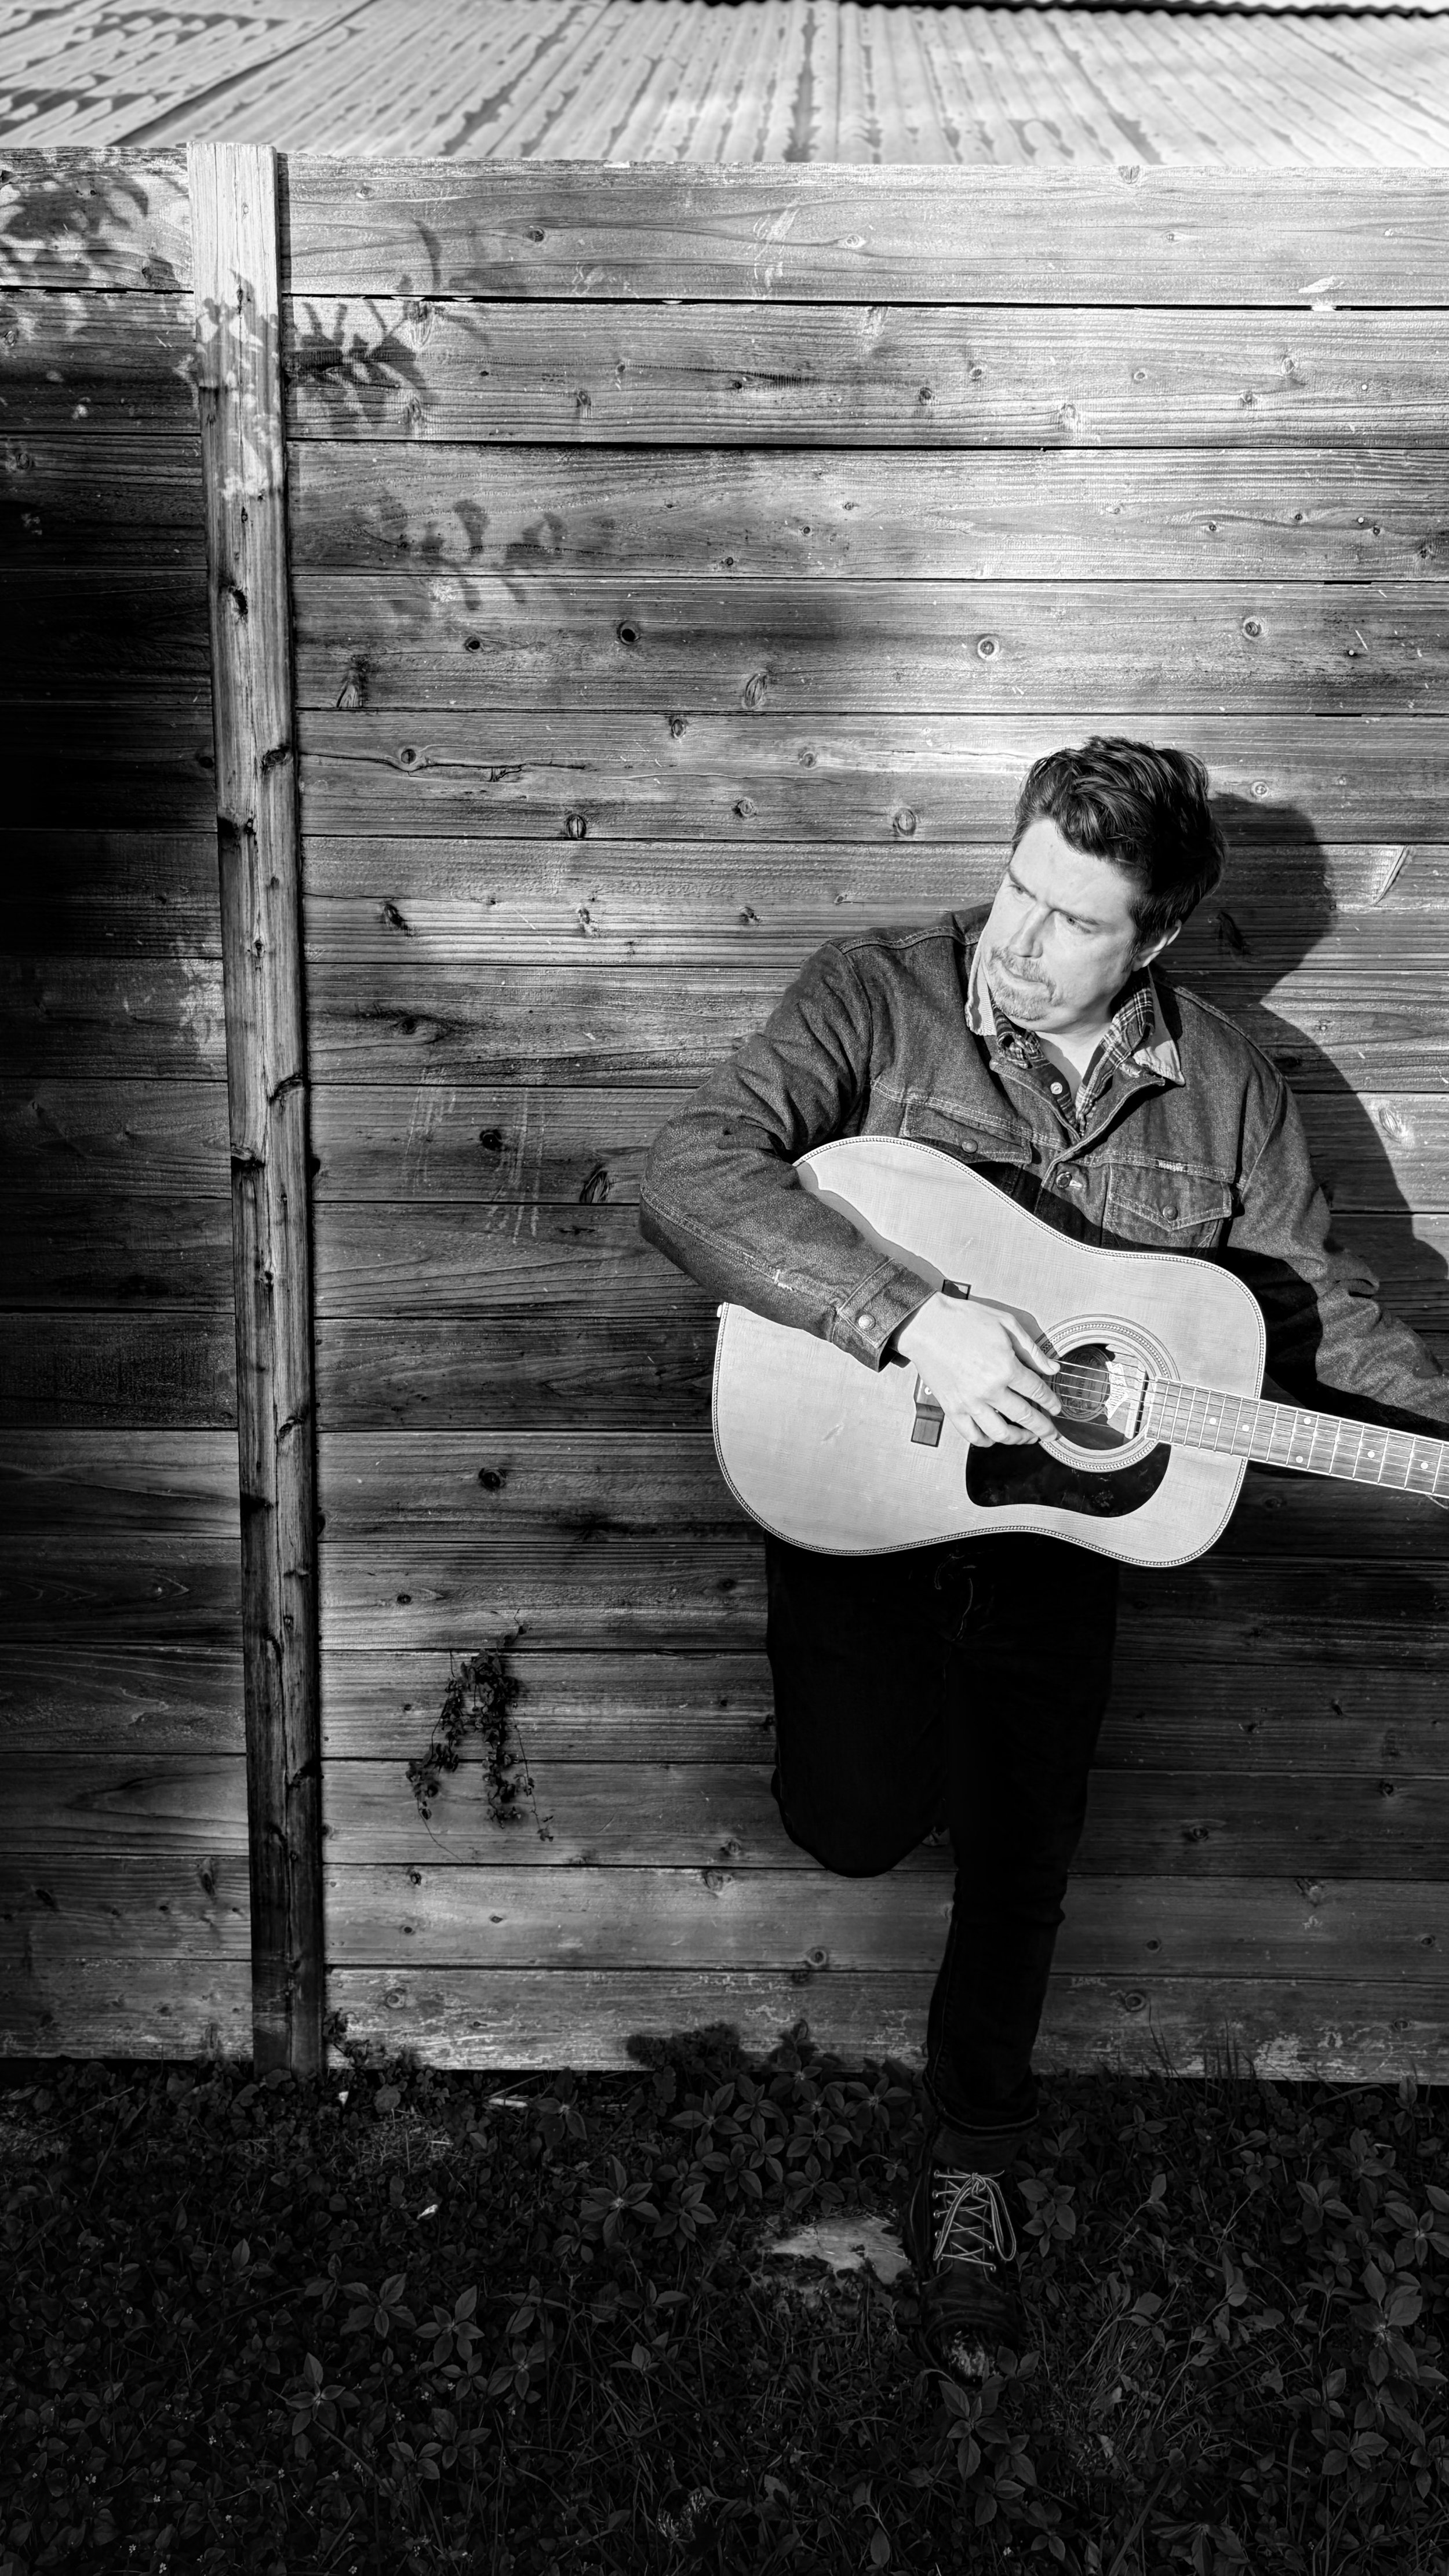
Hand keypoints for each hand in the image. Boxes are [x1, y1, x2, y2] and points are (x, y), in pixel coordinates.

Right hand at [893, 1293, 1060, 1446]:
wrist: (926, 1325)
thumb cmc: (964, 1320)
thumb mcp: (1006, 1324)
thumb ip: (1032, 1350)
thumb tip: (1053, 1369)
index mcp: (1006, 1368)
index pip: (1037, 1392)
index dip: (1051, 1402)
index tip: (1056, 1408)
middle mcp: (990, 1390)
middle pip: (1025, 1417)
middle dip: (1043, 1428)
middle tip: (1051, 1433)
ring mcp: (969, 1402)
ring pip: (1001, 1433)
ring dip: (1019, 1439)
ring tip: (1028, 1438)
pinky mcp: (952, 1408)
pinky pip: (972, 1434)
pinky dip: (986, 1441)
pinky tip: (995, 1437)